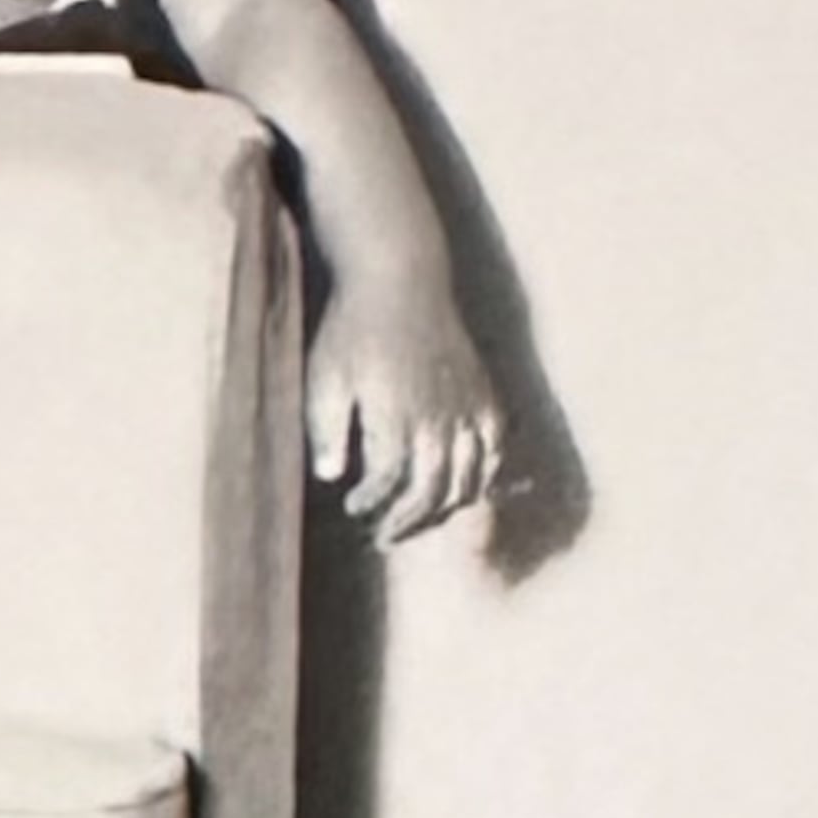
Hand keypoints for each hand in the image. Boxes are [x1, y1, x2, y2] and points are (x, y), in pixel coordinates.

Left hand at [307, 281, 505, 541]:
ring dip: (443, 509)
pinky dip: (483, 478)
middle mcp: (439, 419)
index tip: (354, 507)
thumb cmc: (352, 329)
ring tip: (417, 520)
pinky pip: (494, 451)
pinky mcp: (486, 396)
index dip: (374, 504)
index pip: (390, 483)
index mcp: (395, 417)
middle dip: (408, 521)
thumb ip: (324, 428)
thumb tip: (330, 477)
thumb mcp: (323, 376)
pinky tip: (463, 490)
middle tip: (384, 537)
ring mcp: (468, 409)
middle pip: (432, 492)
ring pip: (467, 480)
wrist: (400, 280)